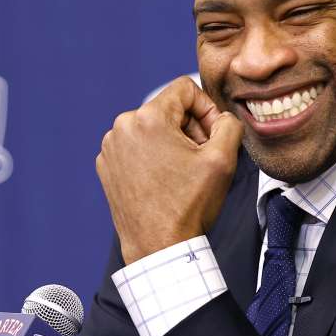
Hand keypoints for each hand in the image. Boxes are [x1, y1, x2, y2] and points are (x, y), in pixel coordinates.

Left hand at [96, 77, 242, 264]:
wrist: (159, 247)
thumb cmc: (189, 206)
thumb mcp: (222, 160)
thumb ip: (229, 125)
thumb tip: (223, 118)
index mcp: (148, 118)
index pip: (185, 89)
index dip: (207, 109)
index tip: (213, 137)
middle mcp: (122, 127)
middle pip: (168, 109)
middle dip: (190, 128)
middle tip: (201, 160)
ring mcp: (110, 148)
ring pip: (152, 128)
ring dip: (172, 143)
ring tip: (182, 173)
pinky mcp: (106, 166)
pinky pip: (136, 147)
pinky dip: (153, 157)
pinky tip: (164, 182)